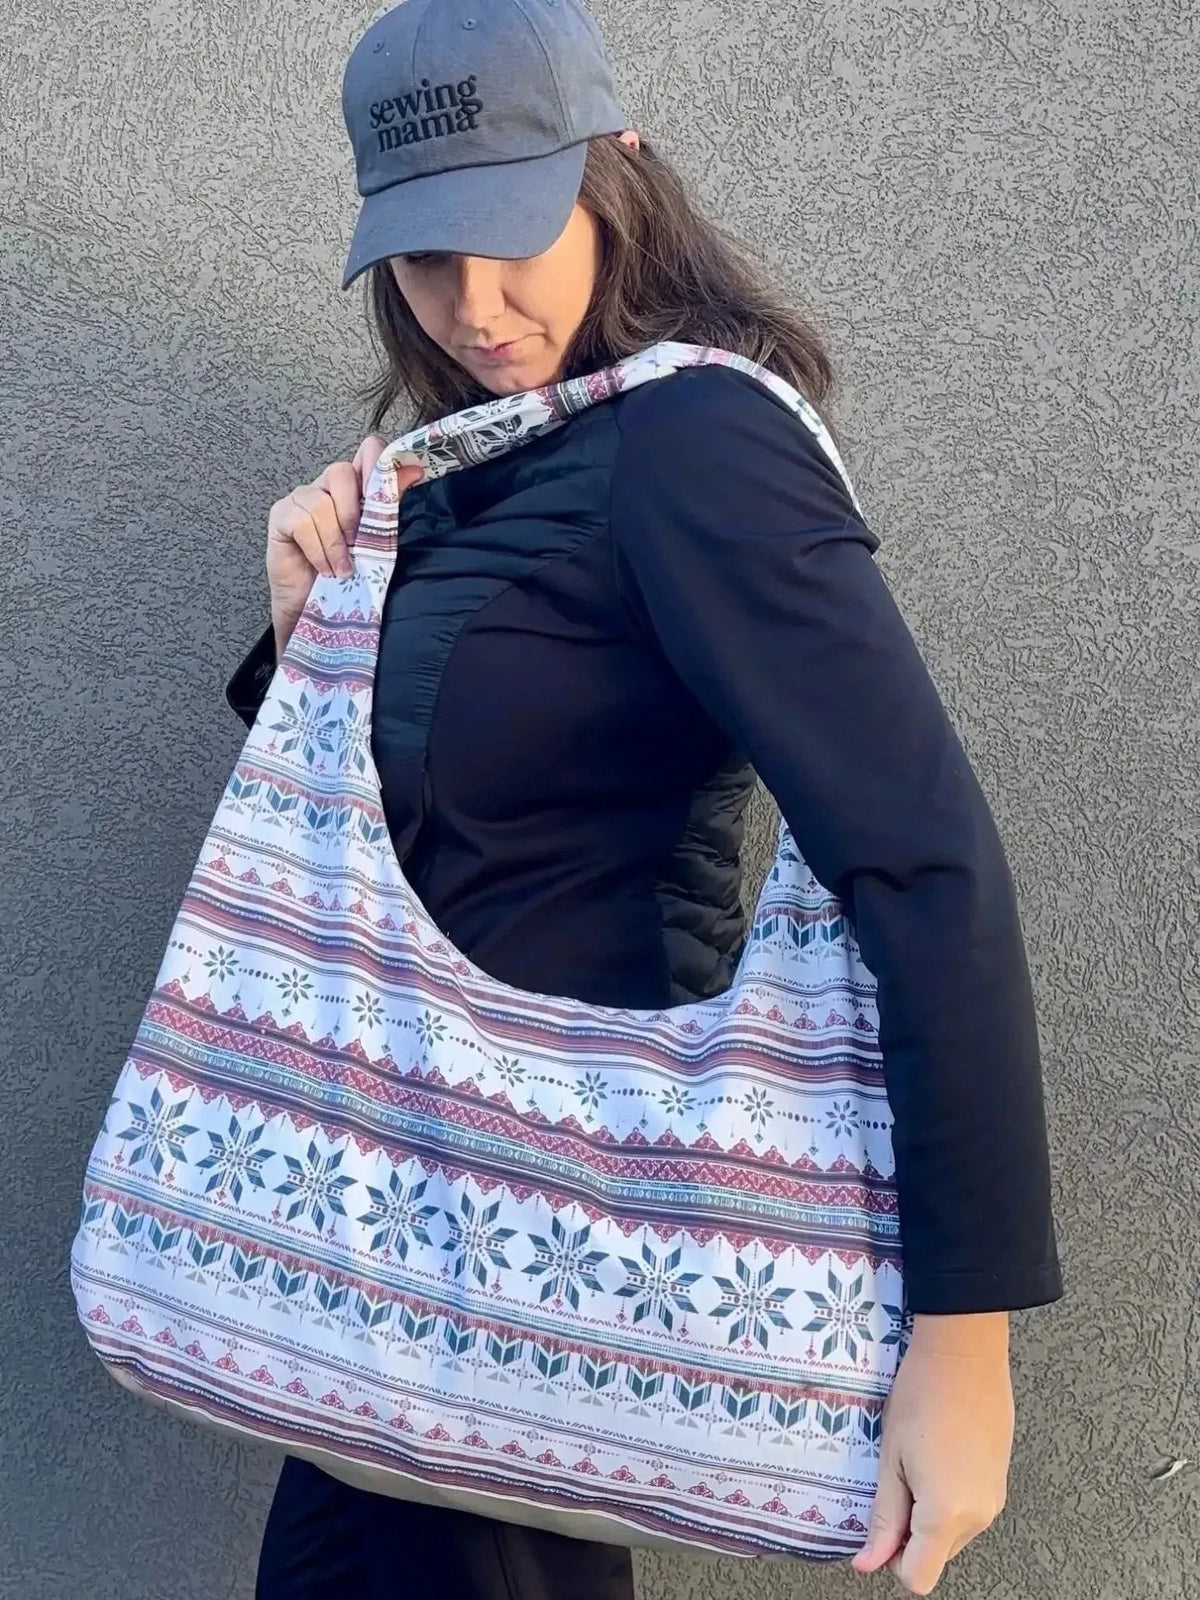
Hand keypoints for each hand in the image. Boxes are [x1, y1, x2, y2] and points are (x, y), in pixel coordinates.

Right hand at [265, 434, 424, 656]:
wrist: (316, 609)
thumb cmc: (347, 575)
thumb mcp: (377, 539)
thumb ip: (389, 503)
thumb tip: (415, 470)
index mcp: (354, 488)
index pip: (366, 451)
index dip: (377, 464)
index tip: (387, 493)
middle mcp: (326, 486)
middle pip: (341, 471)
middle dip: (353, 513)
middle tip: (357, 546)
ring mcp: (301, 497)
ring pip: (321, 501)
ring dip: (335, 542)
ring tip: (341, 568)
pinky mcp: (281, 515)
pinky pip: (302, 520)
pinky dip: (318, 549)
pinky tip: (323, 567)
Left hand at [852, 1312, 1012, 1592]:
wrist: (964, 1353)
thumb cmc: (921, 1398)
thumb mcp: (891, 1459)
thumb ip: (883, 1518)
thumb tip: (867, 1563)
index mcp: (946, 1516)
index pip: (919, 1578)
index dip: (891, 1560)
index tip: (880, 1525)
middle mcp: (978, 1517)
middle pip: (936, 1555)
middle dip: (910, 1533)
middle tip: (895, 1479)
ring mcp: (994, 1500)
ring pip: (952, 1534)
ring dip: (929, 1514)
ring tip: (916, 1461)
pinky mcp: (1001, 1481)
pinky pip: (969, 1510)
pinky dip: (949, 1498)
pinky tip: (937, 1455)